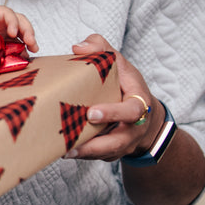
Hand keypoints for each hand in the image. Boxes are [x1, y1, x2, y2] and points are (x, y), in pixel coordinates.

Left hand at [0, 0, 37, 52]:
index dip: (12, 22)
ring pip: (18, 35)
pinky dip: (17, 53)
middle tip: (32, 44)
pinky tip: (21, 61)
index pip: (7, 13)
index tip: (13, 32)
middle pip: (19, 22)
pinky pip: (10, 47)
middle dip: (27, 31)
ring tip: (33, 53)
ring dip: (27, 43)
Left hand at [64, 34, 162, 160]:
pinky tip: (61, 151)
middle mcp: (134, 128)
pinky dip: (82, 155)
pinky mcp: (111, 152)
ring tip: (63, 151)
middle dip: (96, 144)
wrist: (142, 114)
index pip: (132, 111)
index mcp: (139, 104)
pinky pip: (98, 157)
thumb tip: (78, 48)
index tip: (92, 113)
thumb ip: (102, 48)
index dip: (113, 113)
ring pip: (106, 153)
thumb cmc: (127, 86)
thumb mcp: (120, 63)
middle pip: (118, 141)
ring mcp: (123, 143)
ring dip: (85, 153)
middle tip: (72, 142)